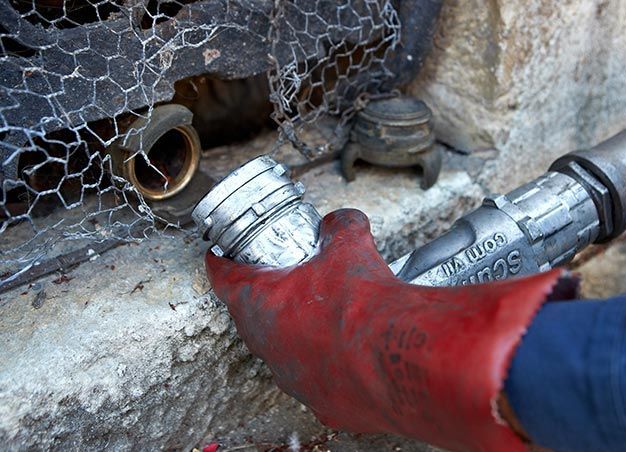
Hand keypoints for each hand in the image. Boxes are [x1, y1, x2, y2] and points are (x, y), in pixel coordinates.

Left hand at [206, 209, 575, 451]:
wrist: (404, 358)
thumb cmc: (365, 307)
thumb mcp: (350, 246)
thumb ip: (339, 228)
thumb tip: (341, 223)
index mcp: (261, 306)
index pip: (224, 278)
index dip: (221, 261)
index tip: (219, 254)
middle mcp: (270, 349)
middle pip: (253, 318)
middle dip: (266, 298)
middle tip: (283, 281)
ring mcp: (296, 381)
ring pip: (285, 352)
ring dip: (298, 333)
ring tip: (325, 316)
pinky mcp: (327, 404)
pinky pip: (319, 379)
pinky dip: (330, 363)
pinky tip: (352, 350)